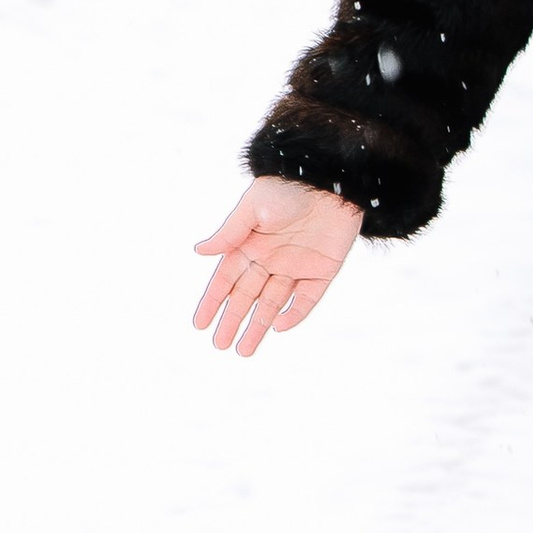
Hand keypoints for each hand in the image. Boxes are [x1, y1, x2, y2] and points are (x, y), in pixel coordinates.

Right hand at [193, 177, 363, 357]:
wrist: (333, 182)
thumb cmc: (289, 187)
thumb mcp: (254, 207)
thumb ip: (230, 233)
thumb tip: (199, 251)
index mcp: (250, 244)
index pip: (225, 280)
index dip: (213, 302)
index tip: (199, 324)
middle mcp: (270, 259)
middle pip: (247, 297)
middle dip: (233, 321)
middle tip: (220, 345)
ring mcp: (296, 266)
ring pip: (272, 303)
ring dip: (258, 326)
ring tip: (244, 350)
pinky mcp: (322, 270)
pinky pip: (306, 298)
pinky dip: (294, 313)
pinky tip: (278, 326)